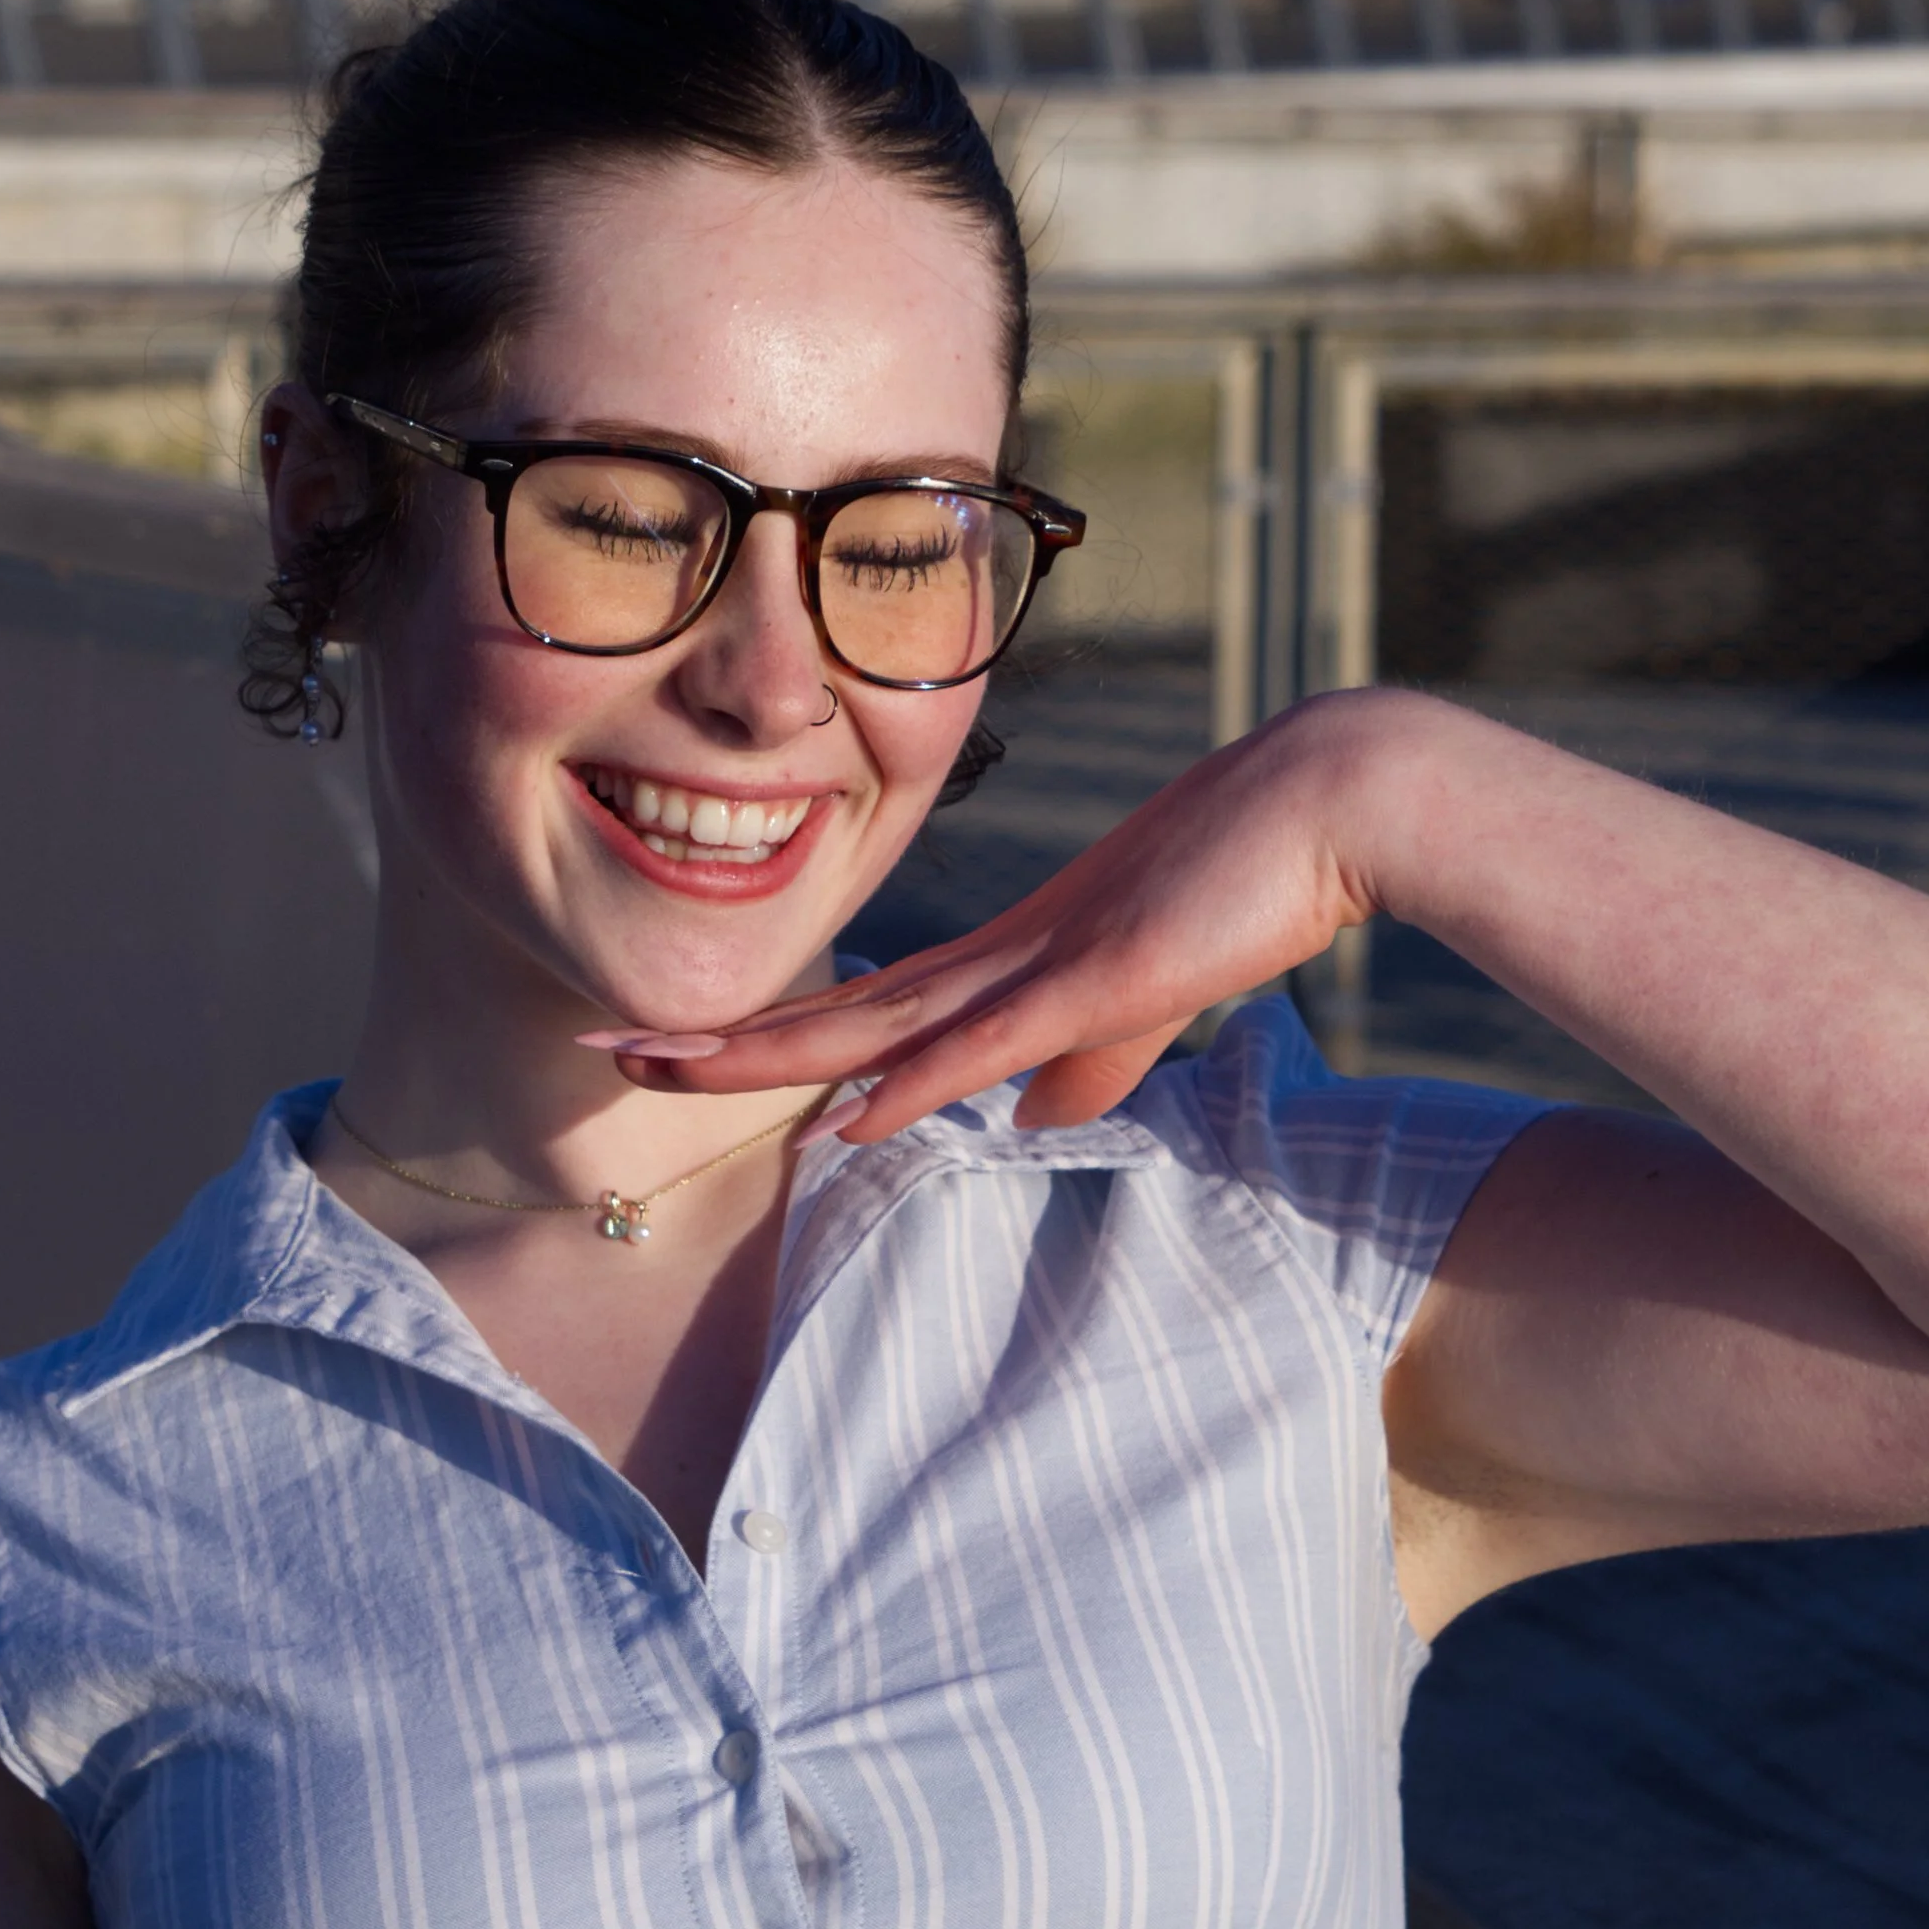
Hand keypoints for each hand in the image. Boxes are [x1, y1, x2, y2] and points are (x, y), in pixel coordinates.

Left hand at [590, 693, 1393, 1143]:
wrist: (1327, 803)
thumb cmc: (1247, 881)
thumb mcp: (1146, 992)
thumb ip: (1084, 1062)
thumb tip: (1031, 1124)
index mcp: (1006, 960)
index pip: (859, 1012)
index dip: (764, 1037)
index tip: (669, 1046)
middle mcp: (998, 956)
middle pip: (833, 1015)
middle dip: (715, 1036)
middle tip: (601, 1045)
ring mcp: (1040, 963)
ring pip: (877, 1025)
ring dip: (769, 1054)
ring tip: (663, 1066)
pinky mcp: (1096, 975)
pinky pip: (986, 1042)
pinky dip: (913, 1080)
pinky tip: (848, 1112)